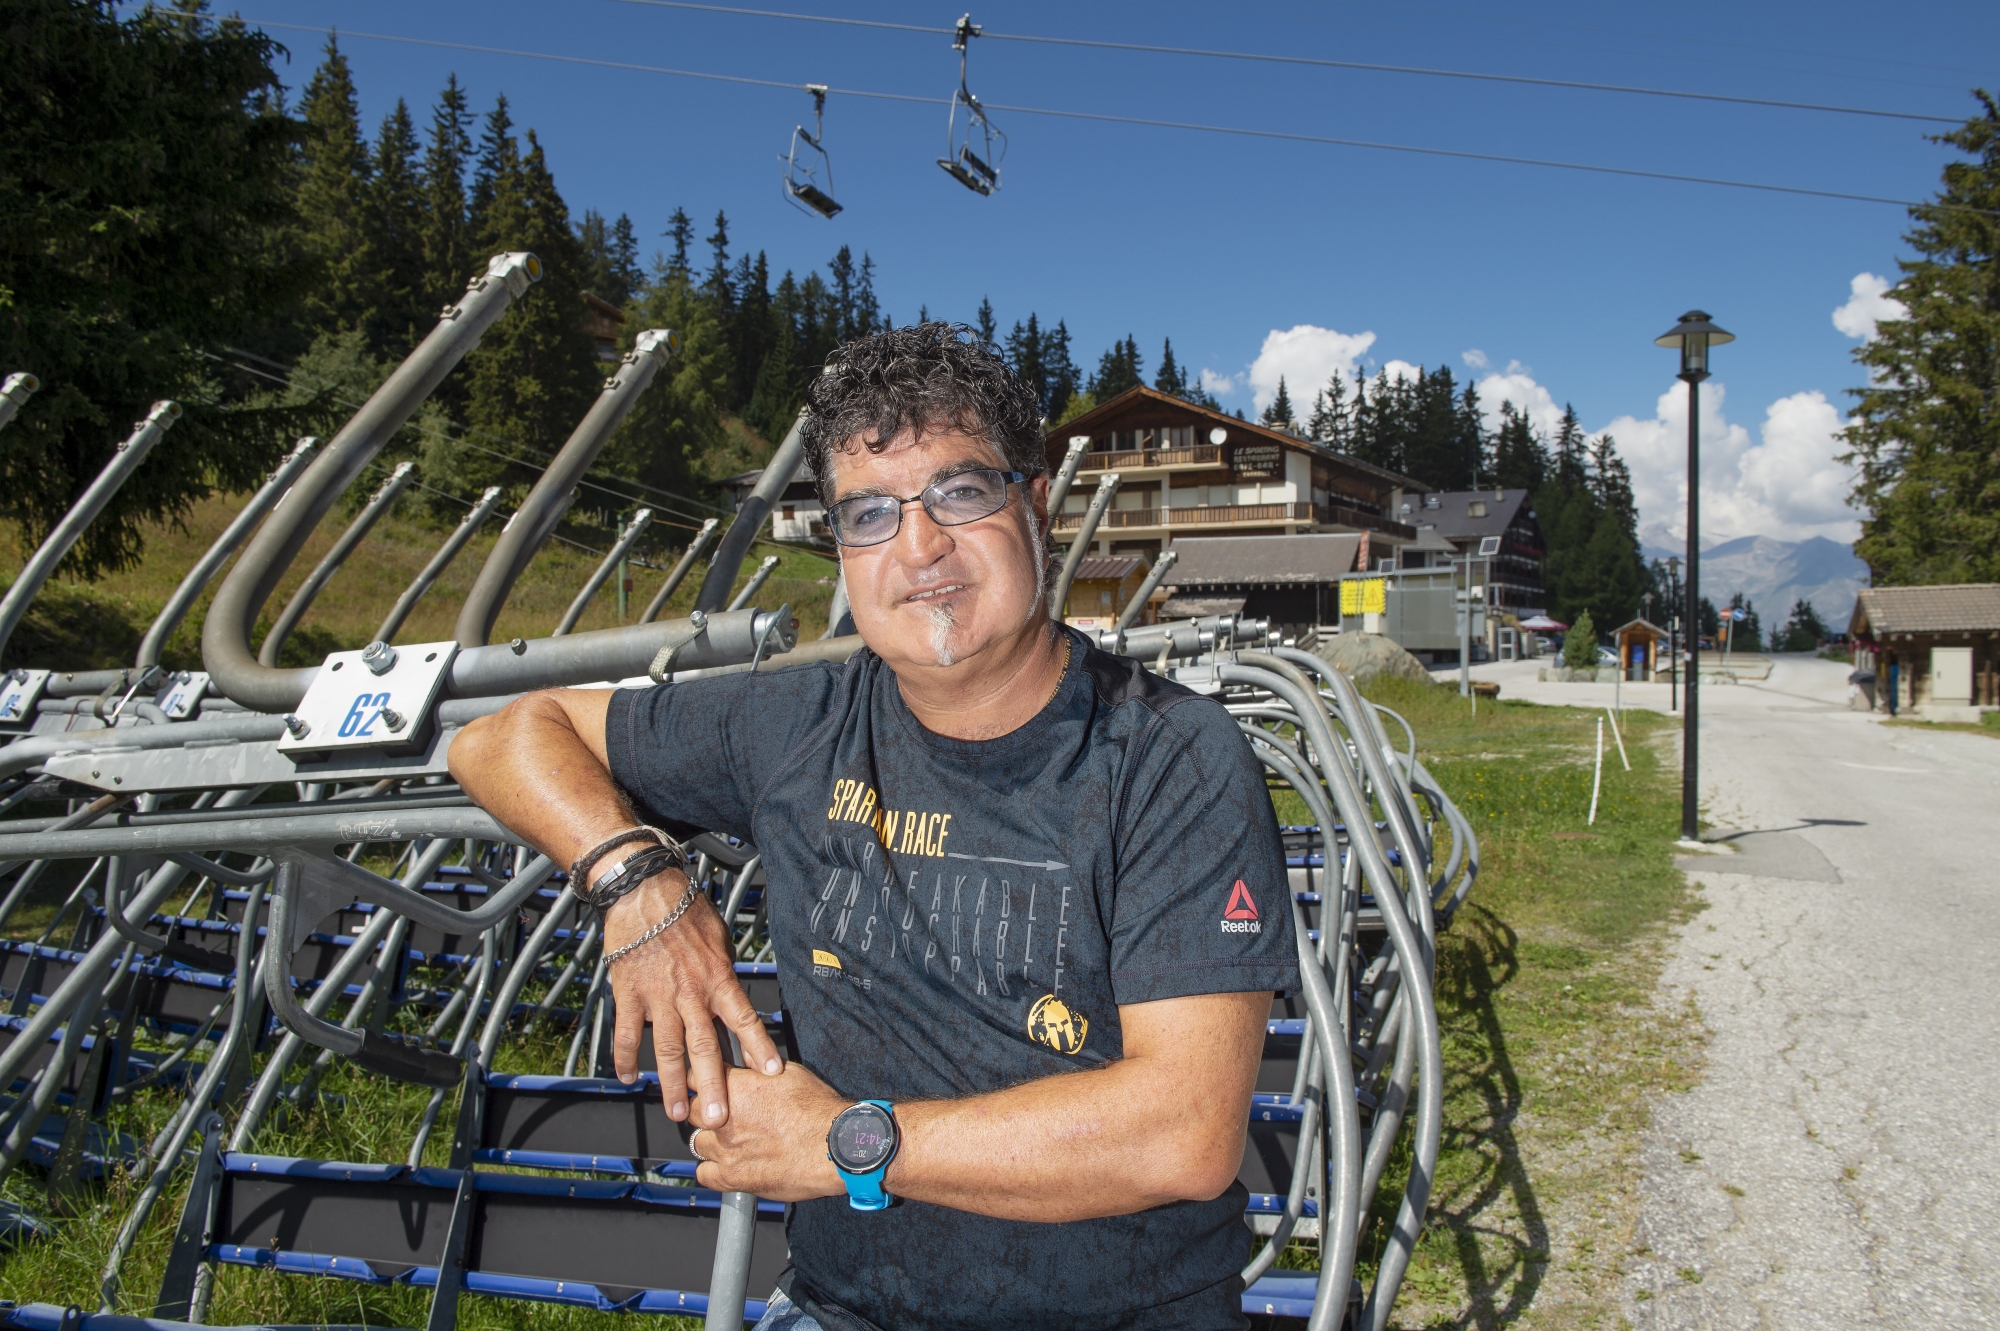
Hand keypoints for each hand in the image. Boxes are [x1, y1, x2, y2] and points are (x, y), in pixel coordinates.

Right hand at [604, 869, 782, 1125]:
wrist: (643, 890)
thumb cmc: (684, 908)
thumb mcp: (718, 938)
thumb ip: (724, 972)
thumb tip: (733, 997)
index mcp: (717, 978)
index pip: (744, 1019)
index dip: (758, 1046)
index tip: (772, 1073)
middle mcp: (690, 994)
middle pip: (705, 1047)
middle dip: (713, 1085)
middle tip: (717, 1117)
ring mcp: (657, 997)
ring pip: (666, 1049)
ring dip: (671, 1084)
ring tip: (676, 1112)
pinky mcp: (628, 994)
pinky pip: (626, 1033)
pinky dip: (625, 1057)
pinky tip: (627, 1078)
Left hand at [688, 1061, 846, 1201]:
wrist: (834, 1147)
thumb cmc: (818, 1110)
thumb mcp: (790, 1073)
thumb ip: (759, 1064)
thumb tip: (746, 1054)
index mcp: (736, 1087)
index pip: (695, 1078)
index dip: (701, 1080)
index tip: (706, 1084)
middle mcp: (724, 1118)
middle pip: (691, 1110)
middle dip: (702, 1109)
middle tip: (719, 1111)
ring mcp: (726, 1150)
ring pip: (697, 1142)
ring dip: (710, 1139)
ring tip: (728, 1139)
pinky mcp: (733, 1178)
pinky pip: (704, 1174)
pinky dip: (711, 1170)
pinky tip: (726, 1163)